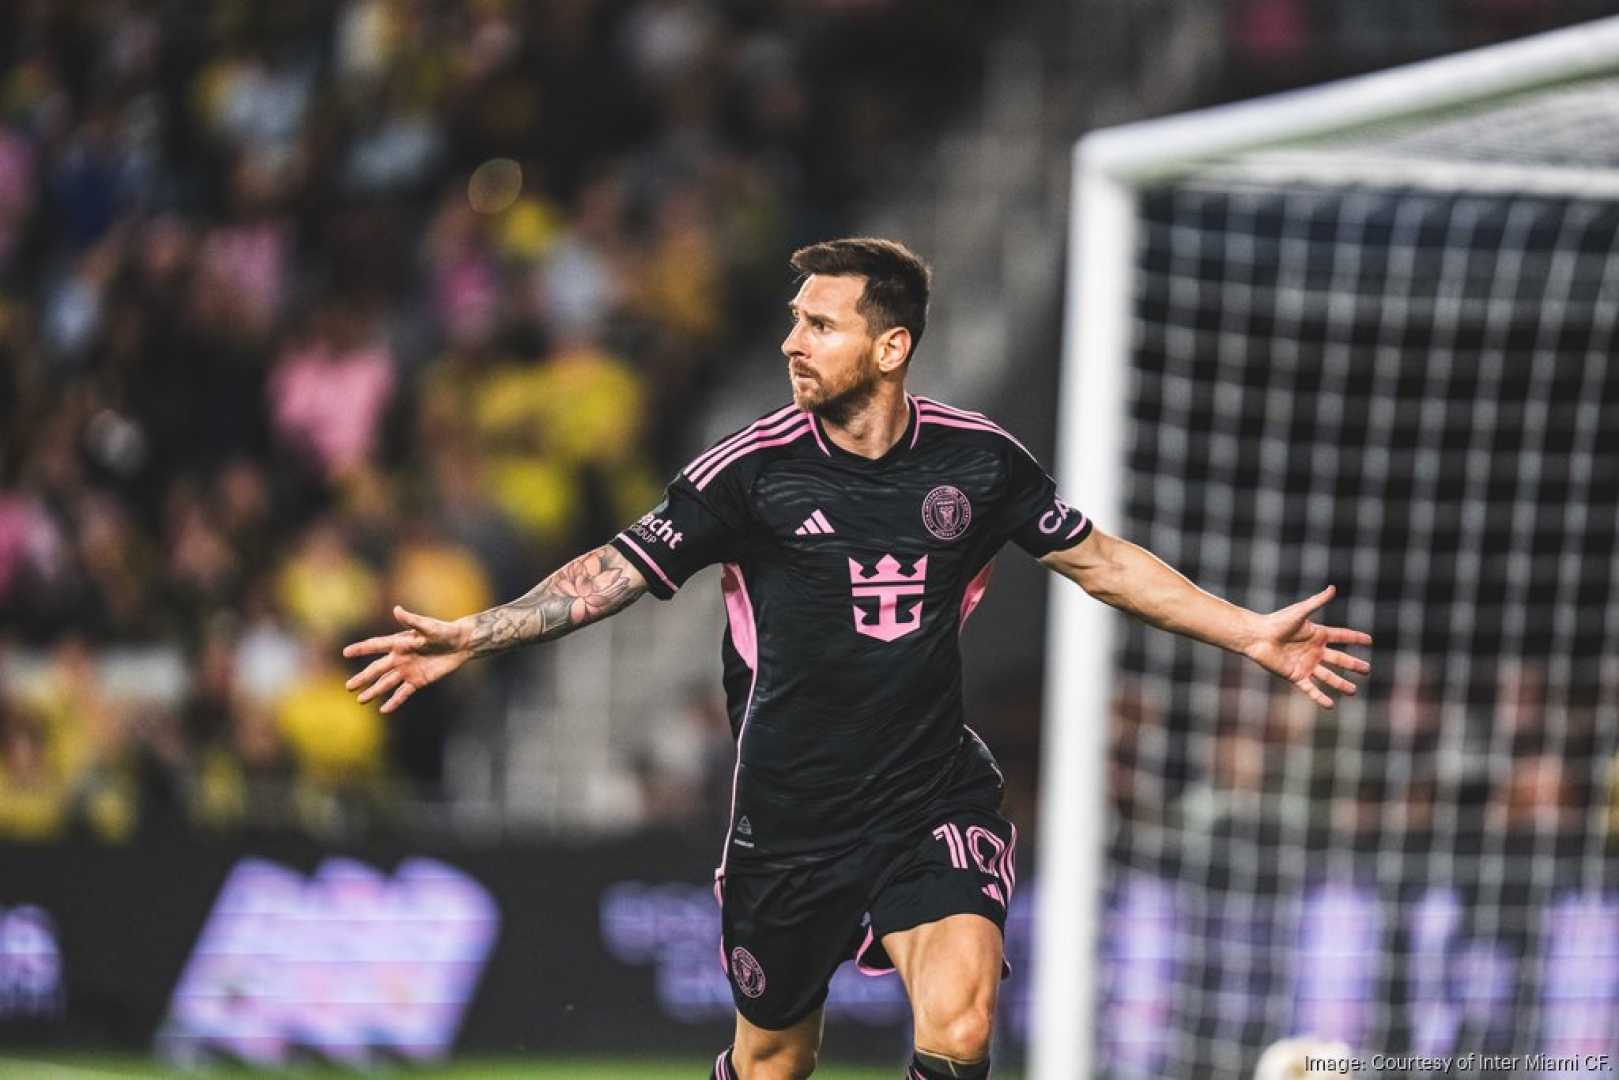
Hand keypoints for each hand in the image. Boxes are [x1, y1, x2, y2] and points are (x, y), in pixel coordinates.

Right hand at [343, 605, 471, 713]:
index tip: (345, 652)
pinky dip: (394, 702)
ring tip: (360, 700)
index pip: (376, 646)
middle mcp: (399, 658)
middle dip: (363, 678)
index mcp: (399, 643)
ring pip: (386, 683)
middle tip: (348, 686)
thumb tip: (396, 609)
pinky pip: (403, 693)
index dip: (361, 649)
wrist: (461, 644)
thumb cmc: (444, 631)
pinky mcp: (418, 681)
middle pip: (377, 669)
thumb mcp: (428, 626)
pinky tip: (383, 710)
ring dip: (373, 691)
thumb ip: (411, 620)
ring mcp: (407, 671)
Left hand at [1245, 585, 1371, 708]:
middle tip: (1367, 669)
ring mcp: (1306, 664)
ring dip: (1341, 684)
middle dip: (1353, 664)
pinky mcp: (1296, 675)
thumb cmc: (1277, 622)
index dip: (1355, 638)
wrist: (1257, 636)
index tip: (1369, 640)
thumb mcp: (1300, 612)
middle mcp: (1314, 650)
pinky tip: (1330, 705)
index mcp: (1317, 634)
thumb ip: (1317, 602)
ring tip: (1353, 691)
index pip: (1341, 636)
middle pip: (1339, 659)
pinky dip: (1319, 697)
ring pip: (1328, 676)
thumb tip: (1333, 588)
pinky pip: (1310, 688)